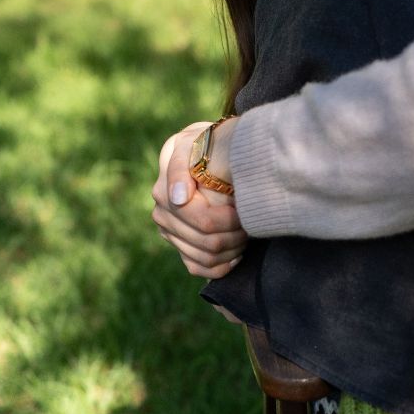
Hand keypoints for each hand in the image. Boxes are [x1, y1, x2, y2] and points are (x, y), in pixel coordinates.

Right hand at [152, 120, 247, 278]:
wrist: (206, 153)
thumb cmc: (204, 145)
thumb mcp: (193, 144)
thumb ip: (182, 167)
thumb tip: (178, 198)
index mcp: (164, 194)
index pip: (202, 221)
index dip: (229, 220)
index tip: (243, 208)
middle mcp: (163, 217)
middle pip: (206, 242)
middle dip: (235, 234)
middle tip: (251, 222)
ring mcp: (170, 234)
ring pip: (206, 258)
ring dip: (233, 250)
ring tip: (247, 233)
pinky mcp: (179, 248)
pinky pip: (198, 268)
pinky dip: (221, 266)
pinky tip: (237, 253)